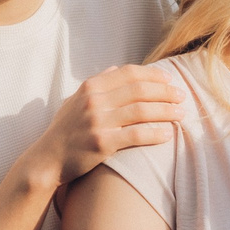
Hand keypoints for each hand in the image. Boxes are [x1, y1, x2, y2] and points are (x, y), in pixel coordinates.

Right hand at [34, 65, 184, 186]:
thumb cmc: (64, 131)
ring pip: (142, 110)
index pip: (129, 73)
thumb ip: (96, 84)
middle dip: (165, 92)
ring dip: (166, 111)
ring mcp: (97, 121)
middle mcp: (94, 100)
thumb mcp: (74, 101)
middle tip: (182, 97)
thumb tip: (115, 70)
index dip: (153, 75)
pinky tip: (168, 134)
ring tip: (181, 114)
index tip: (170, 80)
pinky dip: (155, 133)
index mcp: (90, 86)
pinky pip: (136, 135)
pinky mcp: (102, 143)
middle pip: (139, 90)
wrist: (47, 160)